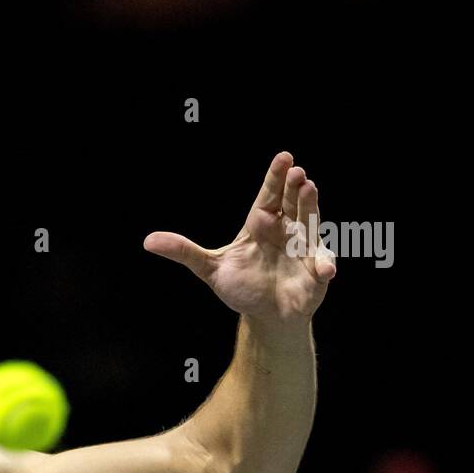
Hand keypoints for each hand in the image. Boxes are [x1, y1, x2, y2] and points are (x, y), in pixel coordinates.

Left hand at [142, 151, 336, 324]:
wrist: (265, 315)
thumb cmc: (242, 286)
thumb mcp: (210, 268)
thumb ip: (184, 252)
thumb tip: (148, 241)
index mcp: (261, 225)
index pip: (269, 196)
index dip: (275, 177)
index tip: (284, 157)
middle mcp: (286, 231)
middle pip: (292, 203)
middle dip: (295, 187)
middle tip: (297, 172)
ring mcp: (303, 250)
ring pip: (310, 224)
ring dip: (311, 208)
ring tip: (310, 189)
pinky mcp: (316, 273)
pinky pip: (322, 266)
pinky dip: (325, 266)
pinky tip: (324, 269)